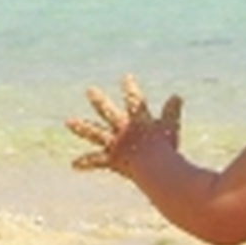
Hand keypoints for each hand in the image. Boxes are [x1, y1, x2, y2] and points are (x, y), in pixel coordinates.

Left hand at [66, 75, 182, 175]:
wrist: (154, 167)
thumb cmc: (166, 147)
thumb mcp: (171, 127)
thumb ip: (172, 111)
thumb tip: (177, 95)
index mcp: (138, 120)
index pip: (134, 100)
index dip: (130, 88)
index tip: (125, 77)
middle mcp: (122, 129)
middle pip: (108, 112)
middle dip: (98, 101)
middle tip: (89, 90)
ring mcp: (114, 144)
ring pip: (94, 133)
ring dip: (81, 127)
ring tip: (68, 121)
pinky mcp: (111, 159)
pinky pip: (95, 161)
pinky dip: (85, 163)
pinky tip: (73, 165)